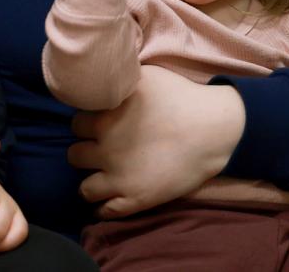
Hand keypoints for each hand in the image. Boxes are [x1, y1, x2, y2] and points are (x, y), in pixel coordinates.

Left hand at [69, 65, 243, 217]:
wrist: (213, 128)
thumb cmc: (181, 97)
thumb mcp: (144, 76)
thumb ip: (118, 81)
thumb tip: (101, 77)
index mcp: (104, 119)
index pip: (76, 124)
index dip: (87, 124)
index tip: (98, 125)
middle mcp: (106, 149)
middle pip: (75, 155)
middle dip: (85, 151)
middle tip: (102, 149)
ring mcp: (120, 177)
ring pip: (84, 188)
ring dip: (91, 181)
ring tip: (102, 176)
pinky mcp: (136, 199)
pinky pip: (106, 212)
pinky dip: (103, 208)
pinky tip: (108, 200)